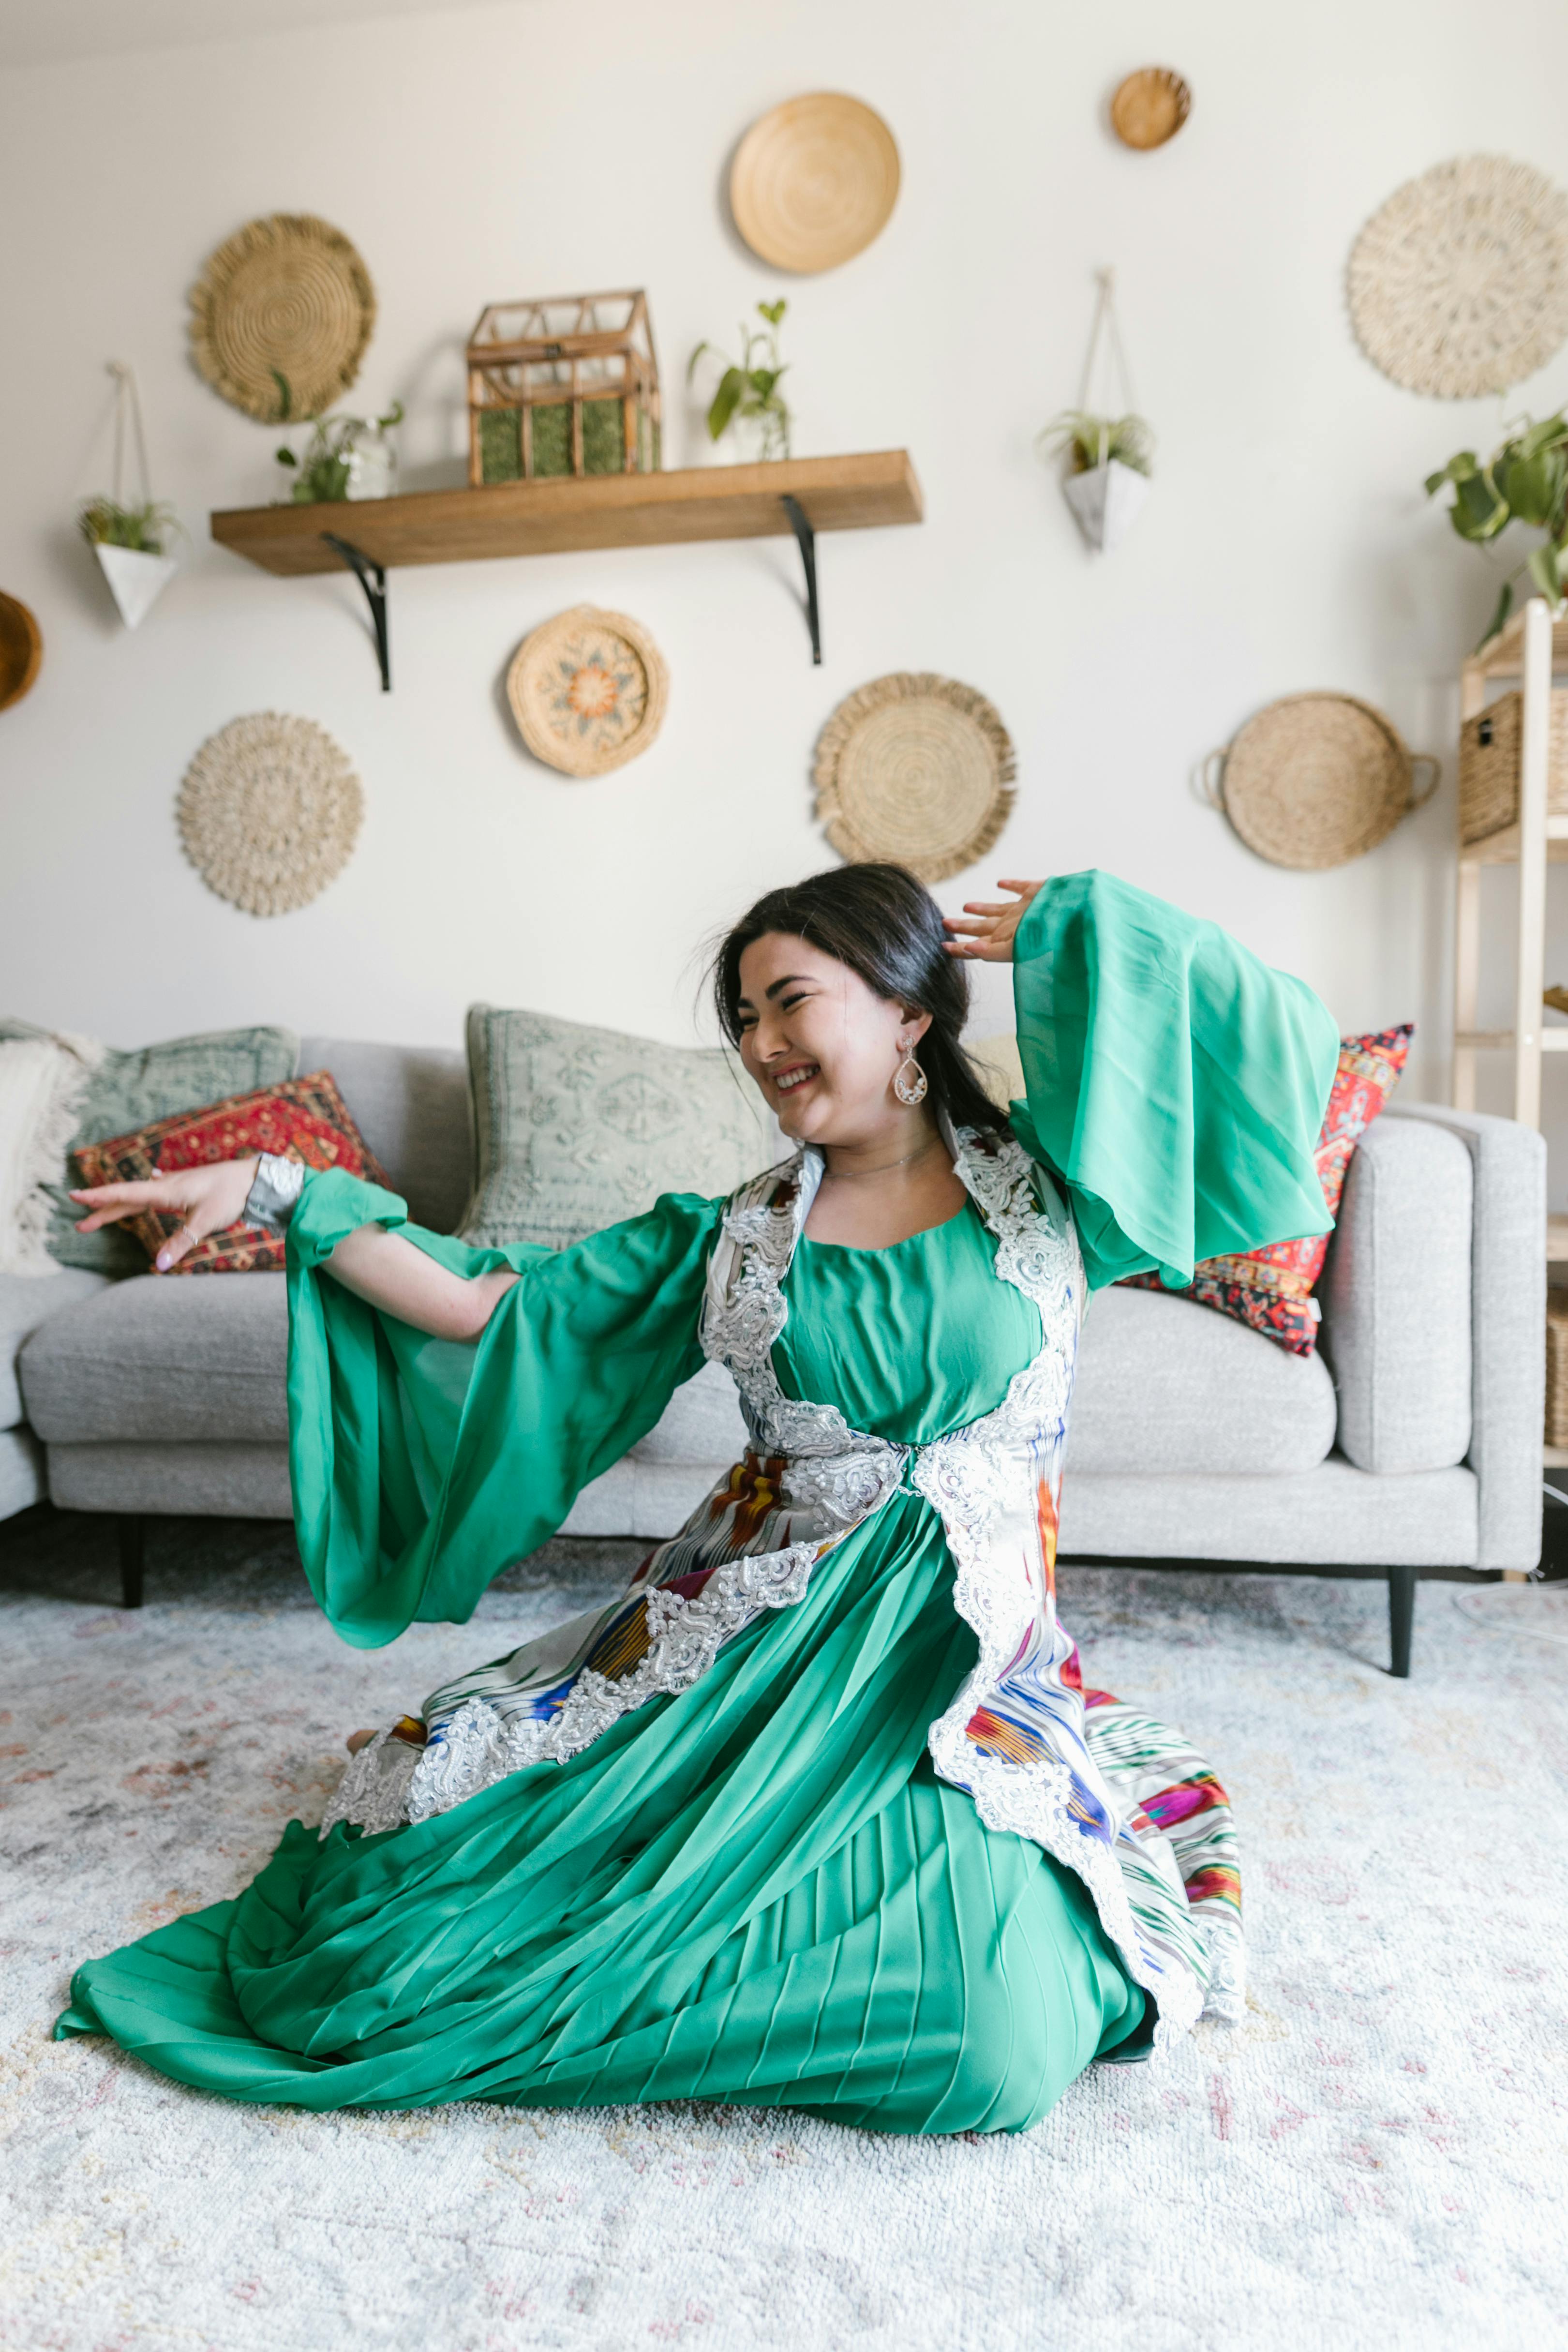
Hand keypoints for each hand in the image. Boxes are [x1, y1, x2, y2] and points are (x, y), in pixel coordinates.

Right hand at [70, 1157, 260, 1271]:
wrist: (256, 1178)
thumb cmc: (231, 1195)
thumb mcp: (206, 1221)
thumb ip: (181, 1242)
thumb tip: (159, 1265)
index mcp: (166, 1191)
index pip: (124, 1194)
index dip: (98, 1197)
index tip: (75, 1196)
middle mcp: (167, 1186)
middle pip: (127, 1199)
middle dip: (102, 1211)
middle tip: (81, 1225)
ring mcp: (176, 1186)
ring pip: (140, 1196)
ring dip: (120, 1206)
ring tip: (101, 1215)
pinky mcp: (187, 1188)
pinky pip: (158, 1191)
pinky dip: (147, 1192)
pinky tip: (151, 1182)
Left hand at [941, 878, 1045, 961]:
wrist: (1086, 914)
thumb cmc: (1055, 934)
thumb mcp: (1021, 947)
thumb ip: (995, 951)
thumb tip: (970, 950)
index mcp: (1008, 939)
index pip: (978, 946)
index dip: (960, 948)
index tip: (941, 947)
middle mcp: (1015, 925)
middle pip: (983, 927)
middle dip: (964, 927)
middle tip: (944, 923)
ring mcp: (1027, 909)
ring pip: (998, 908)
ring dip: (982, 908)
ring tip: (966, 906)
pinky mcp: (1040, 892)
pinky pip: (1021, 887)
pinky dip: (1010, 885)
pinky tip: (1001, 883)